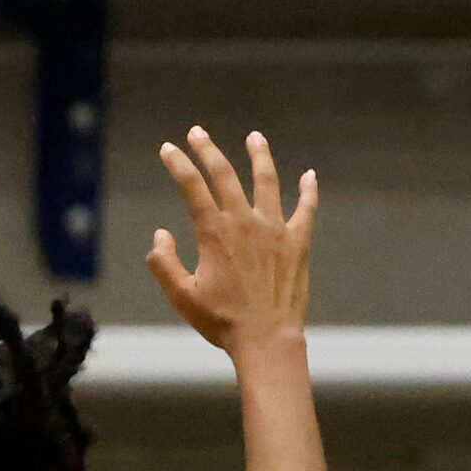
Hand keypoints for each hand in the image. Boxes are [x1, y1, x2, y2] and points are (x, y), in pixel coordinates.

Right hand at [150, 126, 317, 354]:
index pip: (192, 187)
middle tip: (196, 132)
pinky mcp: (298, 242)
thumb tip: (161, 234)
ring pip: (267, 181)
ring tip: (255, 137)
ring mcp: (275, 229)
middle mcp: (245, 223)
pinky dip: (308, 190)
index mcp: (214, 233)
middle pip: (225, 175)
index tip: (167, 149)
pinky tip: (309, 175)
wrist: (266, 338)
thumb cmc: (220, 321)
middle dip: (208, 150)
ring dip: (259, 156)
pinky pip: (306, 208)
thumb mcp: (180, 296)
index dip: (178, 164)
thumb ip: (164, 263)